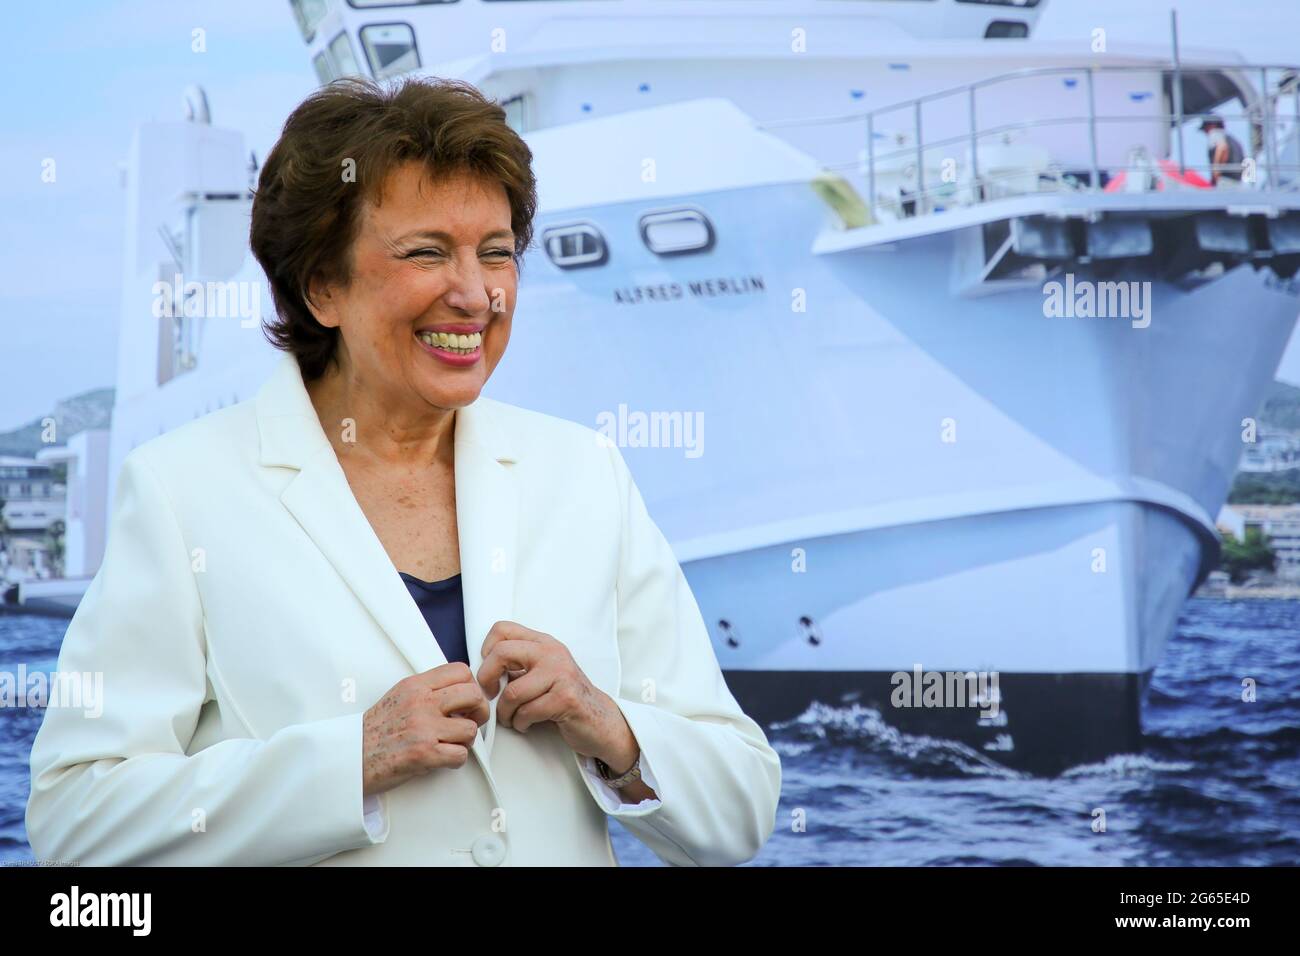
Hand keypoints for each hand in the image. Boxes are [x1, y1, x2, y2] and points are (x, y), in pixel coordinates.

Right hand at [362, 662, 490, 796]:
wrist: (351, 757)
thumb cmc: (374, 731)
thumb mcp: (400, 696)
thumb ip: (428, 690)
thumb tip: (459, 693)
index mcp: (415, 686)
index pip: (461, 671)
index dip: (471, 686)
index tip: (467, 700)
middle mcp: (421, 703)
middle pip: (474, 695)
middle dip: (477, 711)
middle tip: (468, 721)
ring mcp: (423, 728)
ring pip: (470, 729)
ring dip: (465, 741)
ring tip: (450, 744)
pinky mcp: (424, 753)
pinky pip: (460, 755)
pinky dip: (455, 760)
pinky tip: (443, 759)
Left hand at [475, 621, 640, 775]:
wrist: (599, 720)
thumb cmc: (565, 698)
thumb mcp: (542, 672)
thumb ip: (519, 664)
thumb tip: (483, 668)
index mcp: (543, 643)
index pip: (502, 629)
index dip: (486, 650)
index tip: (489, 671)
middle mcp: (552, 653)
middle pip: (501, 653)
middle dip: (487, 679)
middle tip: (490, 695)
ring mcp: (561, 674)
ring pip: (511, 692)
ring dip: (505, 713)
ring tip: (512, 717)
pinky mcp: (565, 698)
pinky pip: (526, 712)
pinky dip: (520, 723)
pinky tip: (527, 724)